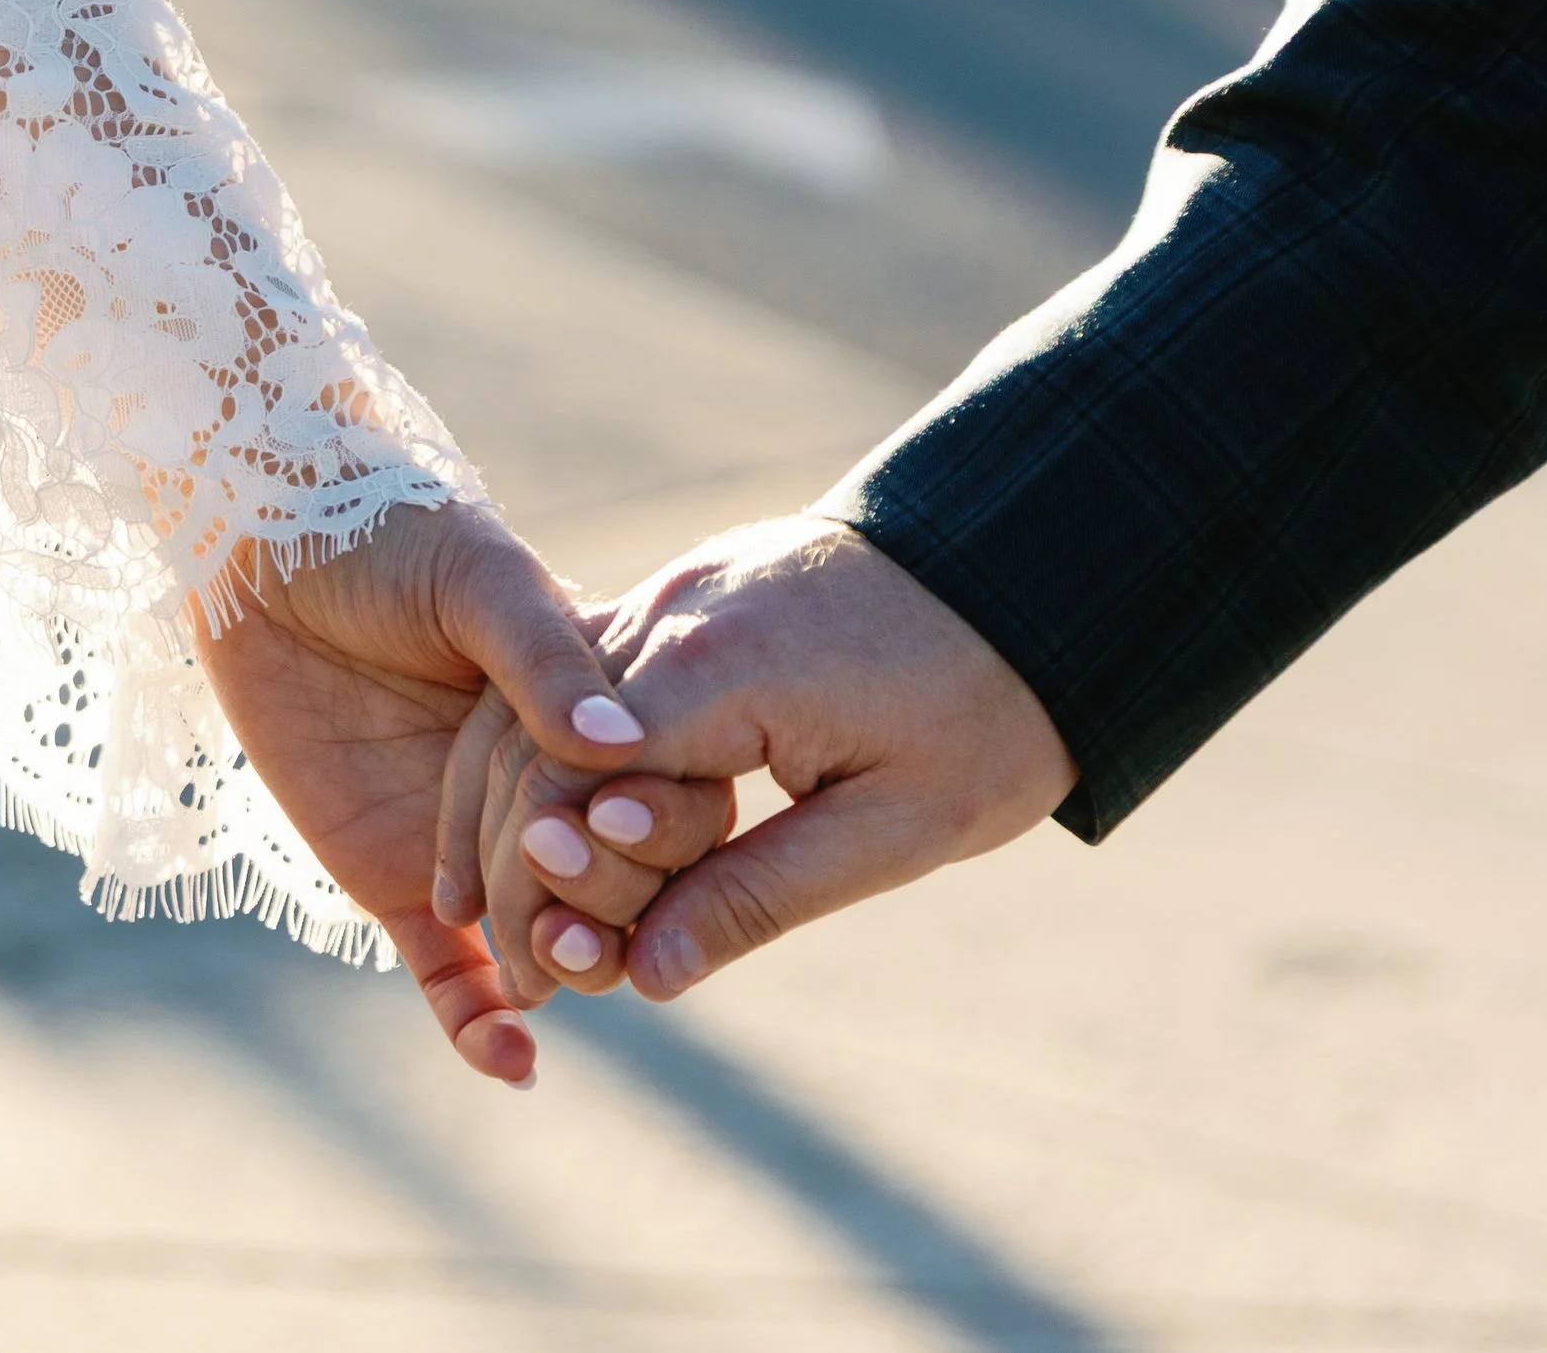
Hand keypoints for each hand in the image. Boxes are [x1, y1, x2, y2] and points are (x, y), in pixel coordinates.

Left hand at [191, 499, 634, 1085]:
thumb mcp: (475, 580)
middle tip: (582, 924)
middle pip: (614, 885)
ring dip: (560, 974)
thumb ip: (541, 657)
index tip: (633, 841)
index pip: (663, 794)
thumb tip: (614, 740)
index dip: (657, 829)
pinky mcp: (399, 882)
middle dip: (610, 916)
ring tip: (549, 985)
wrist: (261, 548)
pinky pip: (454, 977)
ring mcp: (477, 843)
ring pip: (545, 939)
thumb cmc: (384, 535)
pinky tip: (513, 1062)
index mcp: (592, 709)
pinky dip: (484, 1024)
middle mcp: (550, 787)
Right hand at [443, 516, 1077, 1003]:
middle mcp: (671, 614)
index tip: (548, 972)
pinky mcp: (687, 596)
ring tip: (517, 912)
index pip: (564, 780)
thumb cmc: (988, 708)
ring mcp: (673, 594)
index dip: (540, 882)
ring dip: (512, 806)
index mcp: (717, 670)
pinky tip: (552, 828)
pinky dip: (551, 753)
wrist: (1034, 570)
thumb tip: (647, 975)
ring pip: (537, 703)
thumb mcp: (897, 828)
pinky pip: (581, 679)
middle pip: (530, 742)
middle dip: (513, 862)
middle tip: (526, 969)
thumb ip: (761, 895)